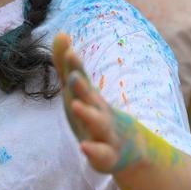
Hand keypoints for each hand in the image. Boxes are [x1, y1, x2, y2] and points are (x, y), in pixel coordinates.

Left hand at [53, 33, 147, 173]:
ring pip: (99, 124)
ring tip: (75, 106)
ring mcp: (106, 134)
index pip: (82, 79)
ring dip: (87, 114)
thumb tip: (60, 33)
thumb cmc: (97, 115)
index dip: (75, 67)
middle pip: (91, 98)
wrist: (130, 149)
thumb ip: (68, 67)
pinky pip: (102, 154)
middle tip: (72, 74)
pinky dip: (93, 151)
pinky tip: (83, 147)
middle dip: (82, 87)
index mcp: (90, 98)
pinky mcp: (107, 157)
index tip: (69, 51)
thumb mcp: (80, 92)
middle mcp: (100, 112)